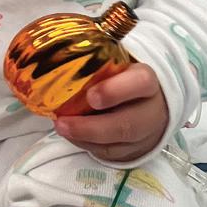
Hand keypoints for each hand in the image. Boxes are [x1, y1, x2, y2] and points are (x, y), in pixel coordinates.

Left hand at [53, 64, 168, 162]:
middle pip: (128, 124)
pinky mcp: (135, 151)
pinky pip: (111, 153)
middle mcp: (151, 110)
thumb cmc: (121, 78)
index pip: (140, 82)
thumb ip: (93, 62)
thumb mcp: (114, 64)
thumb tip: (54, 54)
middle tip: (62, 122)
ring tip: (61, 128)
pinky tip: (71, 135)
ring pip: (118, 143)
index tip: (90, 96)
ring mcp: (146, 134)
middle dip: (92, 127)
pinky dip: (87, 145)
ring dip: (85, 138)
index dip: (115, 91)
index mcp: (147, 80)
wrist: (146, 102)